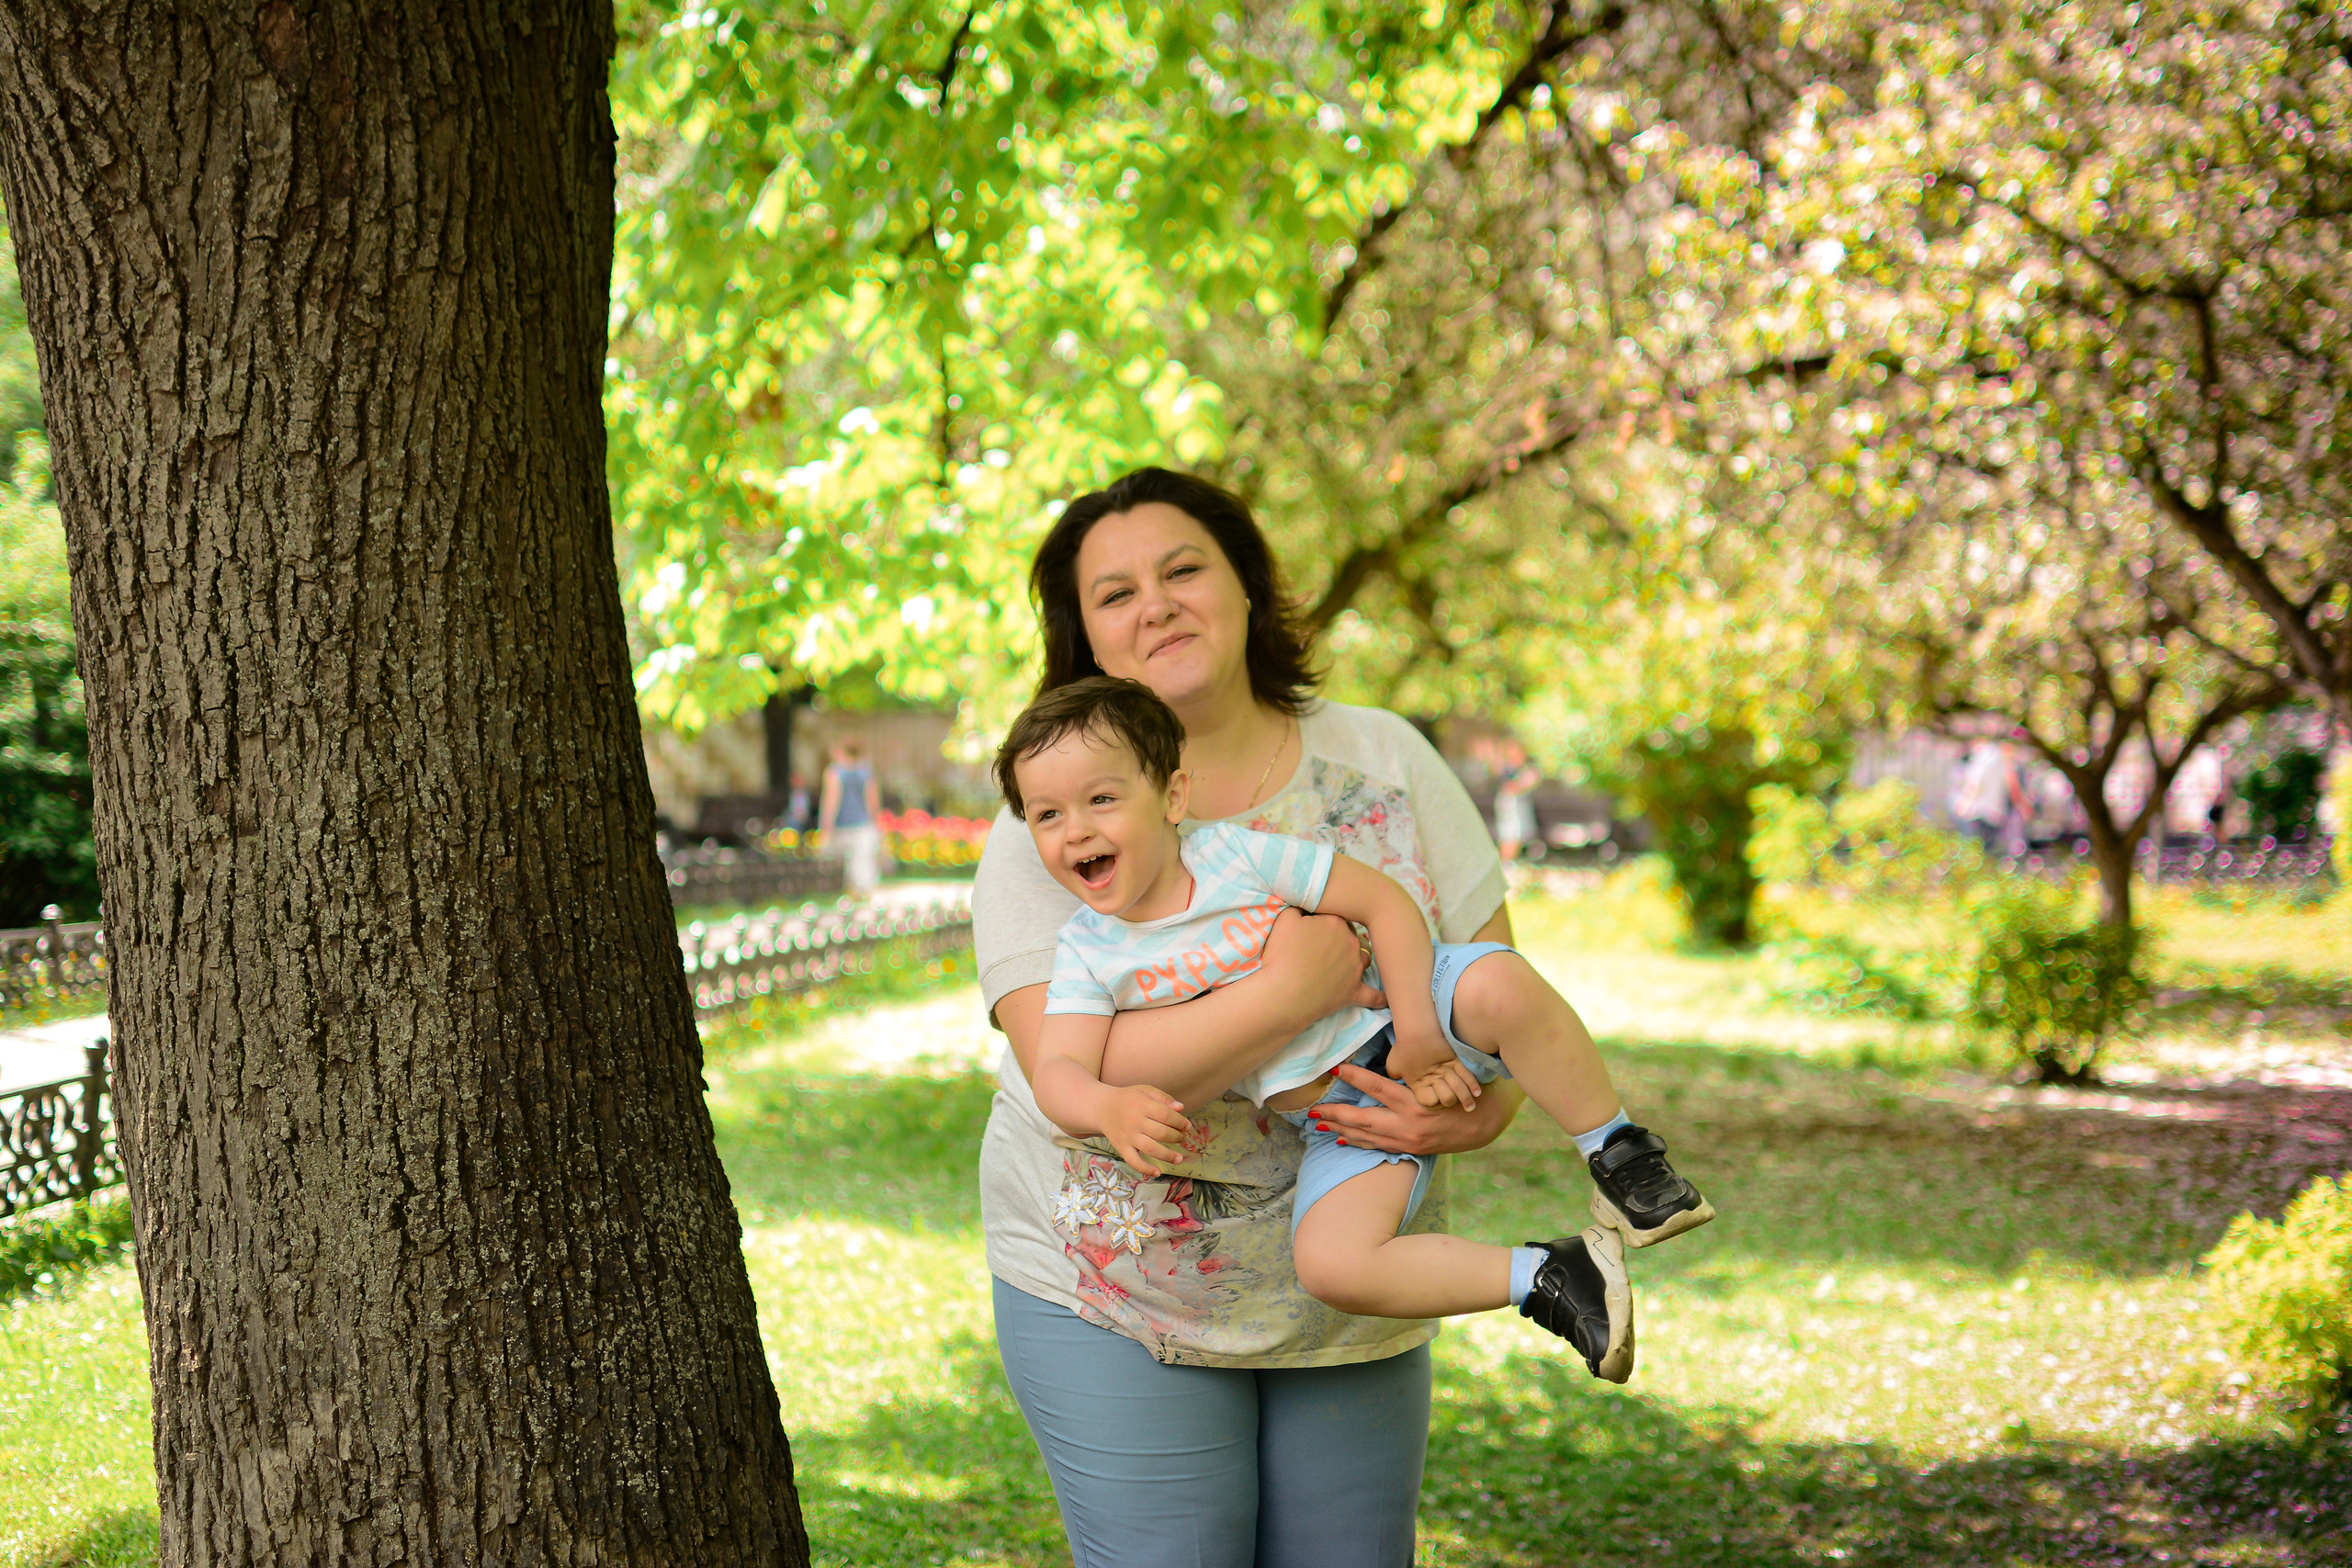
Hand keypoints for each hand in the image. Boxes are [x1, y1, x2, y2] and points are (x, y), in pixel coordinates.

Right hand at [1100, 1085, 1191, 1177]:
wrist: (1101, 1107)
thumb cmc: (1128, 1098)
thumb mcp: (1145, 1090)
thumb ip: (1163, 1098)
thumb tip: (1181, 1108)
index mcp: (1142, 1105)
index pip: (1166, 1115)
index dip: (1180, 1122)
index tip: (1187, 1126)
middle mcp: (1135, 1121)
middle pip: (1161, 1133)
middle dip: (1177, 1137)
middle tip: (1184, 1138)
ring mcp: (1128, 1136)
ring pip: (1150, 1149)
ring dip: (1168, 1155)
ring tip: (1179, 1158)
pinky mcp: (1121, 1148)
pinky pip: (1133, 1161)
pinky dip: (1146, 1169)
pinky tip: (1158, 1172)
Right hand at [1260, 907, 1386, 1019]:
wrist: (1284, 994)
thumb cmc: (1282, 955)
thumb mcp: (1285, 920)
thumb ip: (1299, 907)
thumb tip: (1306, 905)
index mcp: (1336, 923)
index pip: (1336, 916)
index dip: (1324, 921)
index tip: (1312, 928)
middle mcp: (1351, 944)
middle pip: (1351, 935)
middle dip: (1341, 938)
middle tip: (1323, 946)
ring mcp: (1355, 969)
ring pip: (1364, 957)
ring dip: (1358, 957)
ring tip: (1345, 961)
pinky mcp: (1354, 992)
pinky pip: (1374, 995)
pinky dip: (1380, 997)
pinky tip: (1387, 998)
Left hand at [1307, 1065, 1522, 1155]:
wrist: (1482, 1123)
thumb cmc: (1460, 1092)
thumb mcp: (1440, 1078)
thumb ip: (1413, 1073)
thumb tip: (1387, 1058)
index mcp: (1415, 1102)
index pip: (1377, 1087)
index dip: (1354, 1077)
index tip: (1335, 1068)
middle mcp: (1408, 1124)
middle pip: (1363, 1120)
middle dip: (1335, 1114)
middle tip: (1313, 1110)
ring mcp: (1408, 1140)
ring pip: (1366, 1136)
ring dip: (1341, 1129)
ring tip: (1319, 1124)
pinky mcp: (1409, 1149)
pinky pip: (1377, 1145)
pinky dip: (1357, 1142)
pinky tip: (1341, 1138)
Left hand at [1383, 1028, 1480, 1109]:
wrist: (1418, 1028)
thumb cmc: (1403, 1046)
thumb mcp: (1394, 1063)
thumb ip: (1396, 1075)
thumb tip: (1395, 1078)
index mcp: (1418, 1084)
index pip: (1430, 1102)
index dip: (1433, 1101)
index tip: (1433, 1099)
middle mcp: (1434, 1080)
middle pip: (1448, 1099)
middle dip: (1451, 1100)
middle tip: (1452, 1100)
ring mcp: (1447, 1070)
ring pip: (1460, 1089)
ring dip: (1467, 1099)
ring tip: (1471, 1107)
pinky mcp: (1456, 1060)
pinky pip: (1467, 1075)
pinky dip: (1473, 1085)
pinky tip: (1478, 1093)